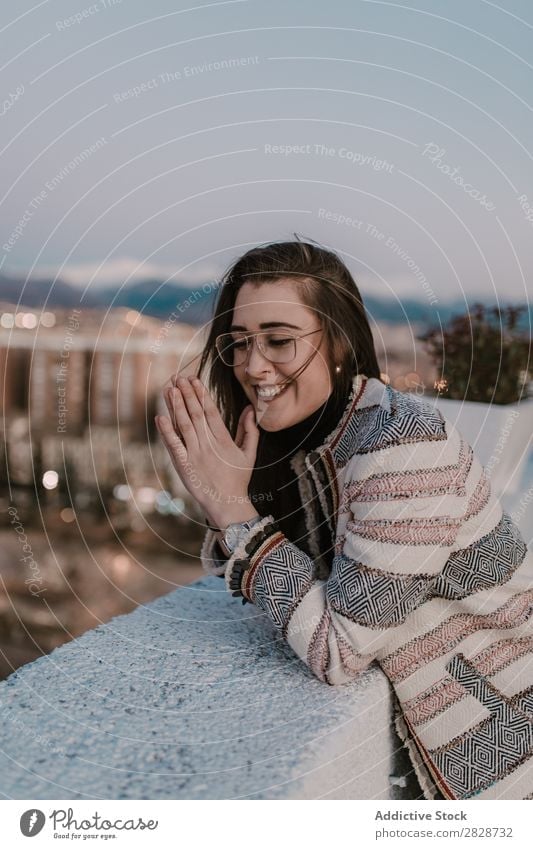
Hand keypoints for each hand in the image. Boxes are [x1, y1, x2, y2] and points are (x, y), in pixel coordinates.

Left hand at [155, 376, 259, 525]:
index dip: (201, 394)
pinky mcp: (184, 465)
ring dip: (175, 406)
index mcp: (224, 440)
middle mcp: (208, 445)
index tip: (194, 380)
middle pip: (195, 414)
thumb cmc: (238, 479)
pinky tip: (160, 417)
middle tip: (178, 377)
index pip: (210, 411)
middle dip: (186, 394)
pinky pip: (174, 445)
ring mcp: (195, 455)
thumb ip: (250, 430)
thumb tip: (250, 410)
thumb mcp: (249, 454)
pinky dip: (166, 431)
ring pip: (184, 425)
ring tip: (169, 388)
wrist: (226, 504)